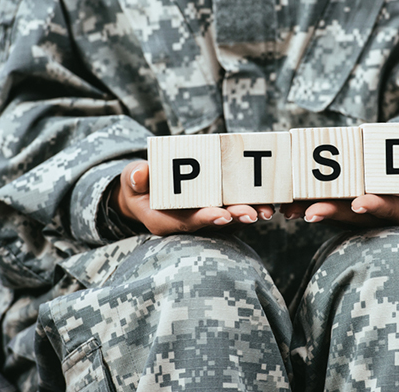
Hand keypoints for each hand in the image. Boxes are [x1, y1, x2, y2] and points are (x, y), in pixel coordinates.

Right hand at [110, 161, 273, 236]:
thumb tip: (139, 174)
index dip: (204, 219)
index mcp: (163, 221)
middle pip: (212, 224)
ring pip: (228, 221)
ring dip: (247, 215)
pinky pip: (234, 212)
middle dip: (233, 218)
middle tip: (252, 213)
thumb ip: (135, 176)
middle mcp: (186, 225)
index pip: (185, 223)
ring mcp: (202, 221)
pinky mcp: (216, 214)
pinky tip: (267, 202)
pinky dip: (250, 206)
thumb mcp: (131, 179)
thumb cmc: (140, 185)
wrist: (148, 194)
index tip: (222, 214)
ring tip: (265, 210)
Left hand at [279, 150, 398, 227]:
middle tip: (311, 211)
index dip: (373, 206)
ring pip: (333, 213)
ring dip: (311, 210)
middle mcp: (376, 215)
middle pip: (352, 216)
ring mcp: (357, 212)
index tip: (360, 202)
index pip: (386, 209)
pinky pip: (323, 204)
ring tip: (290, 210)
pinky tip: (286, 203)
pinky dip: (306, 203)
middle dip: (332, 213)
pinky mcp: (341, 205)